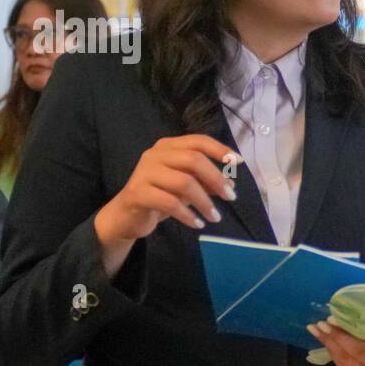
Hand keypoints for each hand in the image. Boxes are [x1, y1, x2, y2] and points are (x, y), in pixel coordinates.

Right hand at [94, 135, 239, 276]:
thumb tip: (231, 183)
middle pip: (193, 159)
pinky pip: (169, 202)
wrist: (126, 216)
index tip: (238, 162)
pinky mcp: (137, 193)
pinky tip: (197, 224)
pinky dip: (187, 214)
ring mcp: (144, 172)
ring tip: (215, 217)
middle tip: (231, 197)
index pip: (198, 141)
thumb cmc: (159, 197)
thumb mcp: (186, 188)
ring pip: (183, 182)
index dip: (220, 149)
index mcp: (168, 147)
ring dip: (204, 202)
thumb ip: (205, 182)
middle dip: (216, 178)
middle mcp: (155, 154)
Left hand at [309, 318, 364, 365]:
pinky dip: (333, 352)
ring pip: (342, 362)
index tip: (331, 320)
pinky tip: (327, 341)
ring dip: (328, 344)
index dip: (344, 336)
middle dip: (332, 339)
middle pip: (349, 356)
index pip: (362, 349)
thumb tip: (347, 312)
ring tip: (317, 329)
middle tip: (320, 324)